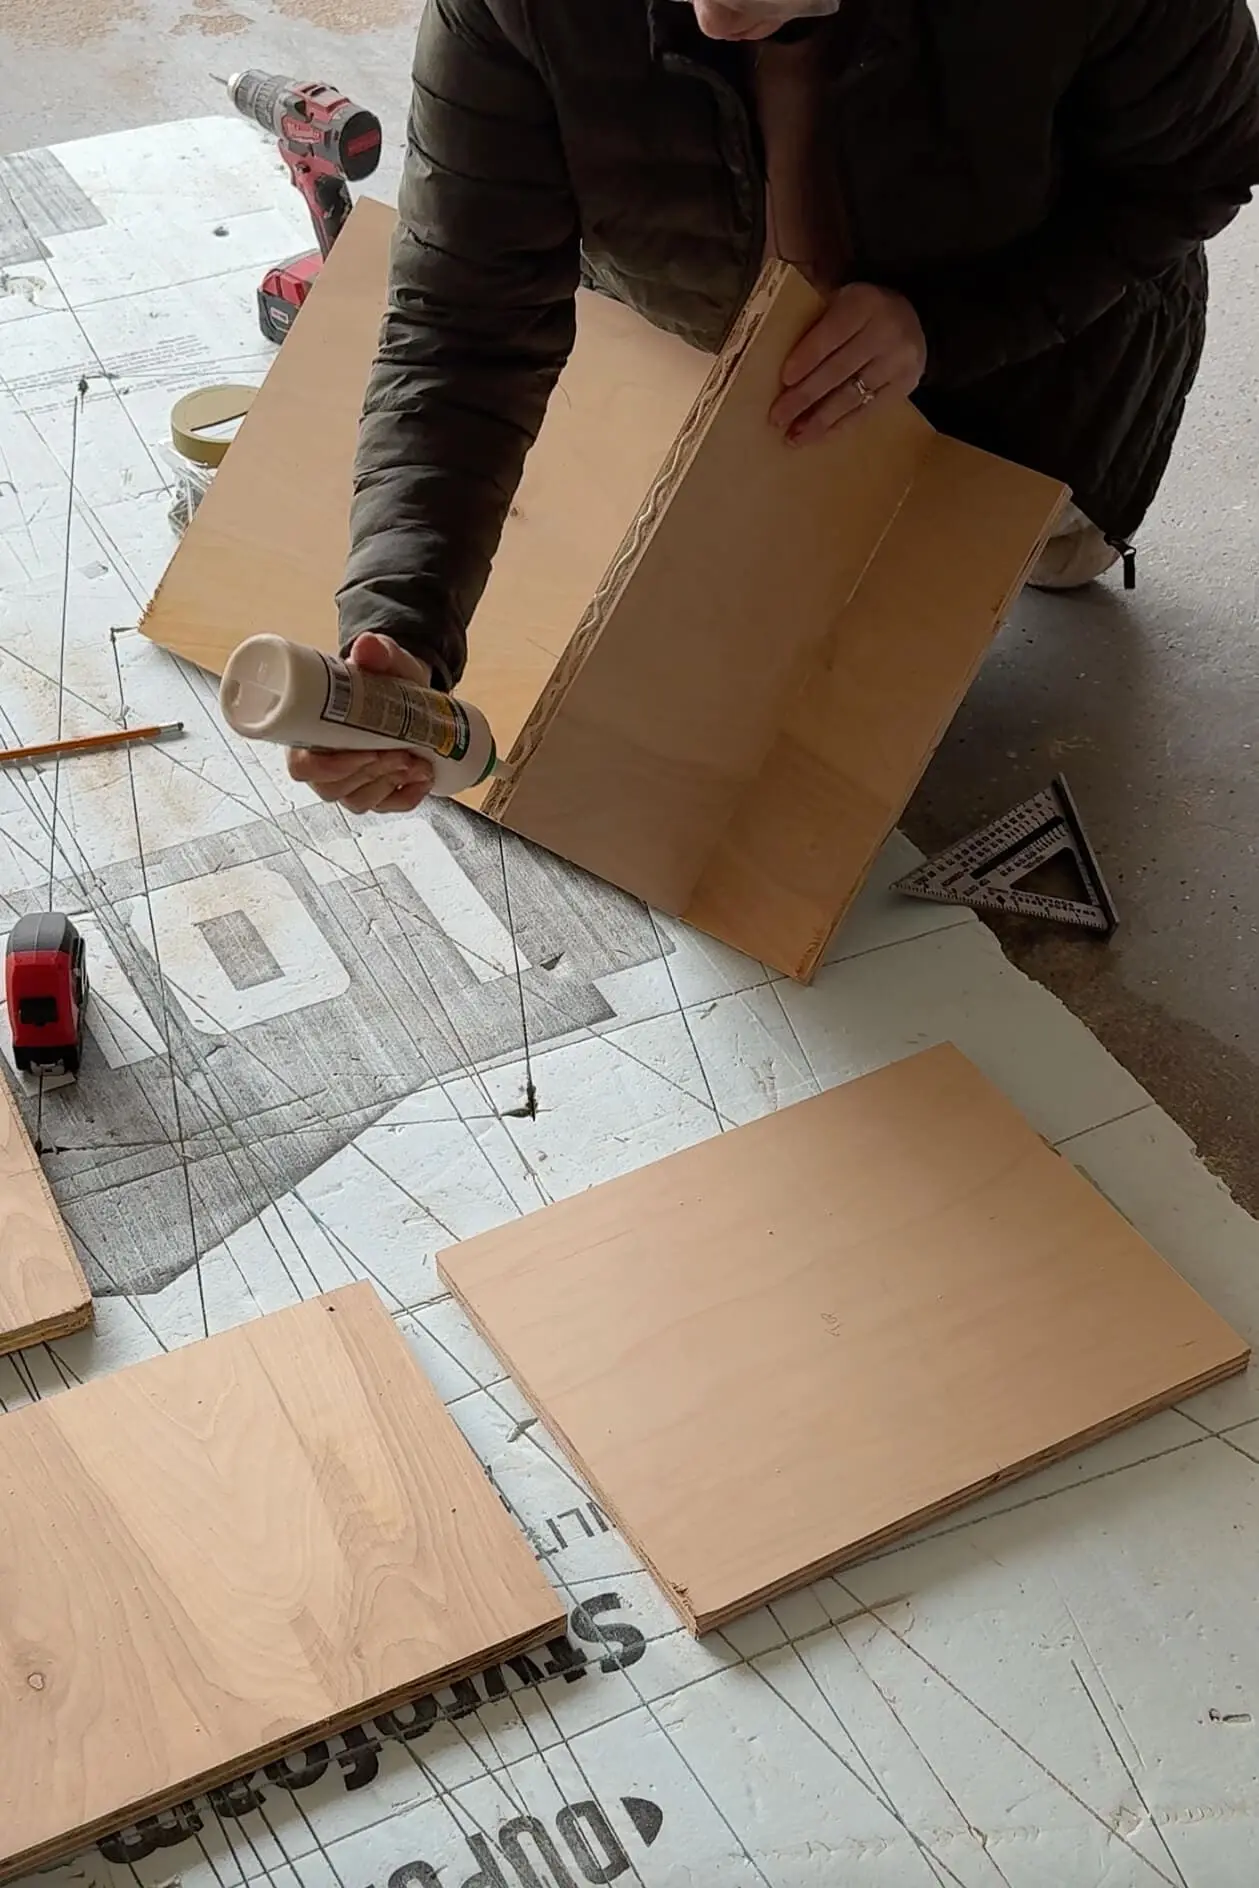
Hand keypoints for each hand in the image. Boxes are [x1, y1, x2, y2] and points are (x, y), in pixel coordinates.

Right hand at [286, 633, 434, 814]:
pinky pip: (387, 806)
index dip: (328, 768)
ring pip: (359, 801)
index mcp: (309, 733)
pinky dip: (408, 796)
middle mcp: (323, 764)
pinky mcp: (375, 792)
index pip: (301, 767)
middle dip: (369, 775)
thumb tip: (367, 646)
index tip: (365, 752)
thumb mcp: (385, 661)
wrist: (411, 690)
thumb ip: (377, 652)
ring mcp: (349, 782)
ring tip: (415, 761)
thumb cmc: (384, 679)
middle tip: (401, 753)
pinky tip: (423, 777)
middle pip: (332, 790)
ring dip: (388, 785)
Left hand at [771, 283, 926, 443]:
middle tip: (777, 418)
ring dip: (820, 420)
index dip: (808, 358)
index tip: (784, 381)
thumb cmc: (861, 310)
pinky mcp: (906, 385)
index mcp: (864, 303)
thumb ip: (814, 317)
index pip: (832, 334)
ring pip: (852, 395)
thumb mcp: (840, 298)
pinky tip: (820, 437)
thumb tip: (770, 346)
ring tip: (794, 437)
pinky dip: (841, 425)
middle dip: (805, 397)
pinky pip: (868, 410)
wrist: (915, 316)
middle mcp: (886, 331)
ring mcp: (899, 361)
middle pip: (839, 370)